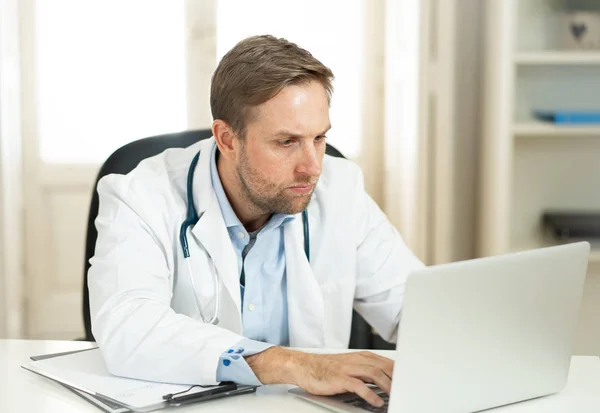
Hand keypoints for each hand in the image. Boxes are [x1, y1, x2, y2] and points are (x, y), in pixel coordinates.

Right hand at [246, 348, 393, 407]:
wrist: (304, 366)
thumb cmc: (326, 368)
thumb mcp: (349, 366)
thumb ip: (365, 370)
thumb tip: (385, 380)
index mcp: (360, 357)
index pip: (385, 362)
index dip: (399, 371)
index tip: (409, 380)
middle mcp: (356, 360)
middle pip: (383, 366)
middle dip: (397, 378)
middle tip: (407, 389)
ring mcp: (347, 368)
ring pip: (373, 373)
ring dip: (387, 385)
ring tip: (396, 395)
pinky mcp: (339, 378)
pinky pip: (358, 385)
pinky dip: (369, 393)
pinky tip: (377, 402)